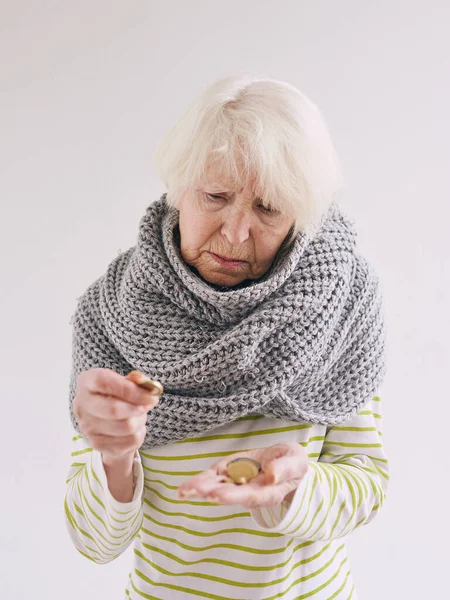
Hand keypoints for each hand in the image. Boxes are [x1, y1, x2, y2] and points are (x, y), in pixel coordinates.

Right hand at [73, 368, 159, 463]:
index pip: (104, 383)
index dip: (129, 389)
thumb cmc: (118, 395)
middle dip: (137, 408)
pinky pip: (131, 440)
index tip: (150, 395)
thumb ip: (136, 381)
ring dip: (140, 420)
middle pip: (113, 409)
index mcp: (86, 382)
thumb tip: (148, 386)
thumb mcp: (126, 382)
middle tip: (149, 405)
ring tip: (138, 415)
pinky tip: (134, 428)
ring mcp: (87, 427)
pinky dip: (139, 433)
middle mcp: (81, 405)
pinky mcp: (98, 444)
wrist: (108, 421)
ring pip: (127, 426)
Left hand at [177, 443, 308, 508]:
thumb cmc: (293, 462)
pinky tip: (186, 487)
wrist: (286, 462)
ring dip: (200, 489)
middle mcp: (251, 492)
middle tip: (193, 491)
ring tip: (183, 491)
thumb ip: (286, 468)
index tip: (218, 495)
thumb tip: (272, 475)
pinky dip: (201, 481)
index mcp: (269, 492)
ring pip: (218, 488)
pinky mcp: (231, 475)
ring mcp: (239, 485)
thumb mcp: (296, 460)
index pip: (251, 495)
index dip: (234, 496)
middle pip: (229, 495)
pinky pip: (215, 479)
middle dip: (210, 492)